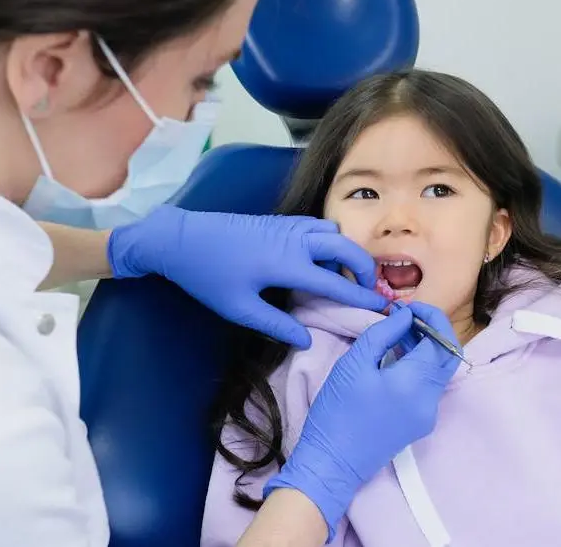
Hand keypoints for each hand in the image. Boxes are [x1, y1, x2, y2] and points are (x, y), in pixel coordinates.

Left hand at [106, 205, 387, 347]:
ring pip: (331, 231)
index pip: (334, 282)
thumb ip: (275, 324)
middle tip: (366, 289)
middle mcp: (293, 240)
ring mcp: (286, 227)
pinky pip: (315, 225)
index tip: (380, 307)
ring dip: (344, 251)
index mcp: (286, 264)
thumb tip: (307, 339)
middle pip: (344, 247)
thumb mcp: (239, 308)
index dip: (360, 296)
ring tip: (341, 276)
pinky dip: (328, 239)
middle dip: (363, 267)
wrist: (180, 239)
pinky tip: (318, 258)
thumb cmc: (207, 276)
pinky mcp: (277, 221)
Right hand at [262, 302, 460, 534]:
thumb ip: (382, 334)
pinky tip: (395, 358)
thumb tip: (405, 316)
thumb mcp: (353, 364)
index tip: (405, 307)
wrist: (332, 462)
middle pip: (449, 356)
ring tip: (397, 333)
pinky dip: (419, 366)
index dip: (428, 317)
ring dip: (426, 348)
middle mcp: (431, 399)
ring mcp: (428, 414)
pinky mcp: (419, 423)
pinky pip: (428, 387)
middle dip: (434, 331)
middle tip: (408, 317)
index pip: (439, 340)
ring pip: (440, 372)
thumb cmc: (337, 411)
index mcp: (416, 383)